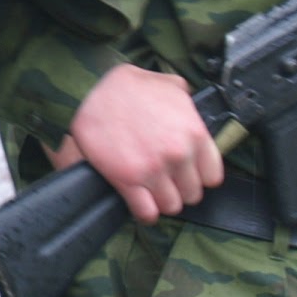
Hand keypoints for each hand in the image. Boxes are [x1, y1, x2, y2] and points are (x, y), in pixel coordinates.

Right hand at [64, 64, 223, 222]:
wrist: (84, 91)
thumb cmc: (124, 86)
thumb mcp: (165, 83)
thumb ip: (186, 97)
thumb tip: (190, 101)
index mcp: (195, 133)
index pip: (212, 177)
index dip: (197, 175)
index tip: (185, 172)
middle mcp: (179, 155)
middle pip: (191, 194)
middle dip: (178, 188)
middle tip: (164, 179)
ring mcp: (153, 170)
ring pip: (170, 206)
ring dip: (160, 200)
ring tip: (150, 190)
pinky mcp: (127, 180)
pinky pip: (146, 212)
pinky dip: (144, 212)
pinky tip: (139, 204)